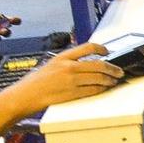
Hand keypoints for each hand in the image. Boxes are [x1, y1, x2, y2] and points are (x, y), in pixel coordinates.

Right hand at [5, 43, 121, 113]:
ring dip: (110, 80)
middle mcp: (68, 67)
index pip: (87, 47)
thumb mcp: (51, 64)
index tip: (107, 51)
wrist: (24, 95)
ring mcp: (70, 80)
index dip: (101, 48)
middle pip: (99, 65)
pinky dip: (102, 89)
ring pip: (99, 78)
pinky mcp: (72, 93)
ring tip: (114, 80)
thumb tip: (86, 62)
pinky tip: (104, 88)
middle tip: (119, 71)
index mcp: (63, 57)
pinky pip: (93, 90)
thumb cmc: (35, 82)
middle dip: (113, 68)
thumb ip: (67, 62)